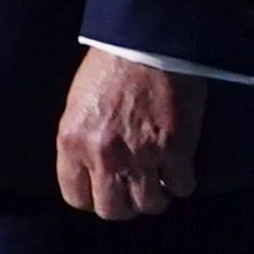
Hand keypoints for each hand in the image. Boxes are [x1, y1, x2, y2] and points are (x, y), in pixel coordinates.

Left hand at [53, 48, 202, 221]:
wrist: (147, 42)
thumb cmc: (109, 67)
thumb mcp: (77, 106)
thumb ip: (81, 143)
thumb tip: (91, 172)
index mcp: (72, 143)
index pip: (76, 198)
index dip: (93, 198)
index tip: (104, 190)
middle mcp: (103, 156)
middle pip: (113, 210)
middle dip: (124, 204)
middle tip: (133, 190)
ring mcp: (141, 155)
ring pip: (149, 205)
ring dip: (155, 196)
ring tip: (157, 181)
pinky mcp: (176, 148)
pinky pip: (182, 186)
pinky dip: (182, 182)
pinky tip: (178, 168)